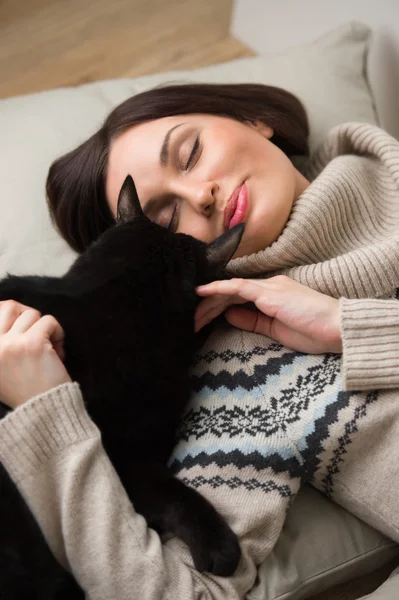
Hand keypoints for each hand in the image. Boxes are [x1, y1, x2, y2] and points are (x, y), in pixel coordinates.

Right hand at [0, 300, 70, 408]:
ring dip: (45, 328)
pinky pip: (49, 321)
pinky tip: (58, 352)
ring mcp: (10, 343)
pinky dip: (58, 333)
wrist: (42, 411)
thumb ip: (2, 344)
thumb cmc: (25, 390)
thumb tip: (10, 311)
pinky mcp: (32, 343)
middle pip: (11, 307)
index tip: (23, 323)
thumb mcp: (1, 368)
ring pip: (32, 314)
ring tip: (50, 348)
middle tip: (39, 331)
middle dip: (29, 315)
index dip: (11, 312)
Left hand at [195, 276, 341, 353]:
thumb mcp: (275, 329)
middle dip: (208, 306)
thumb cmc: (313, 332)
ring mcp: (269, 287)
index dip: (217, 306)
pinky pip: (238, 287)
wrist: (337, 329)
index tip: (200, 317)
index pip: (238, 298)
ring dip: (209, 303)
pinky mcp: (270, 293)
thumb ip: (252, 321)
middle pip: (230, 293)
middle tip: (189, 320)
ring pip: (230, 290)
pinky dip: (218, 288)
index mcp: (272, 295)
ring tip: (191, 315)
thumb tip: (228, 316)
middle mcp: (269, 286)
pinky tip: (202, 292)